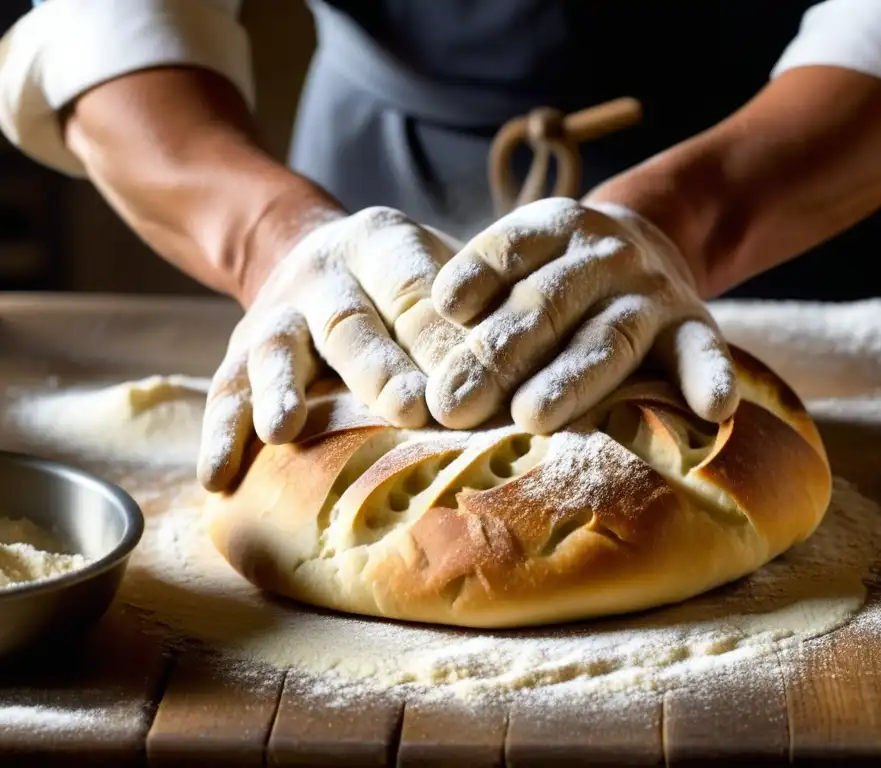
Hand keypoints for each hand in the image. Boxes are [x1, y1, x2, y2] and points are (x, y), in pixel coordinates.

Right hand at [198, 207, 464, 490]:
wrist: (311, 254)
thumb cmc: (403, 283)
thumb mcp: (440, 272)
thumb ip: (478, 314)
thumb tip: (534, 386)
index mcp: (383, 243)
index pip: (417, 288)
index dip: (446, 338)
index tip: (479, 388)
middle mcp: (323, 274)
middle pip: (350, 322)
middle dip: (380, 369)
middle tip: (412, 410)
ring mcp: (276, 314)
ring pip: (277, 351)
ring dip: (281, 391)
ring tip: (284, 429)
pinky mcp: (239, 354)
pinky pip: (225, 392)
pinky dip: (220, 434)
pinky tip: (216, 478)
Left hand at [427, 197, 738, 432]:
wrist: (656, 241)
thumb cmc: (562, 273)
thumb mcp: (526, 259)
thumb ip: (483, 296)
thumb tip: (425, 371)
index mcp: (554, 227)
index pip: (510, 248)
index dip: (478, 274)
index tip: (445, 308)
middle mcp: (605, 253)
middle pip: (547, 304)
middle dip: (497, 356)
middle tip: (453, 405)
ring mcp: (652, 291)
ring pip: (608, 337)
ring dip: (571, 379)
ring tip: (533, 417)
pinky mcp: (694, 325)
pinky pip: (703, 352)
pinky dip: (709, 376)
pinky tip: (712, 408)